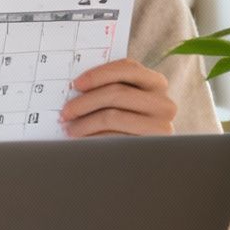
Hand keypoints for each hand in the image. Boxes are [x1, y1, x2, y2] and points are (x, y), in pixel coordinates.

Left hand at [63, 58, 177, 137]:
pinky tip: (83, 140)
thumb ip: (112, 89)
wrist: (151, 161)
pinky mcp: (151, 145)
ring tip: (70, 128)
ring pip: (113, 116)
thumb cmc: (132, 123)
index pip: (127, 68)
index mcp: (156, 83)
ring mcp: (160, 126)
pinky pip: (114, 138)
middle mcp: (163, 103)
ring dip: (85, 123)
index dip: (99, 74)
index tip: (76, 85)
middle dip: (85, 102)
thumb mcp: (128, 102)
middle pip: (117, 93)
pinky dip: (93, 138)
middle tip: (66, 112)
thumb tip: (76, 88)